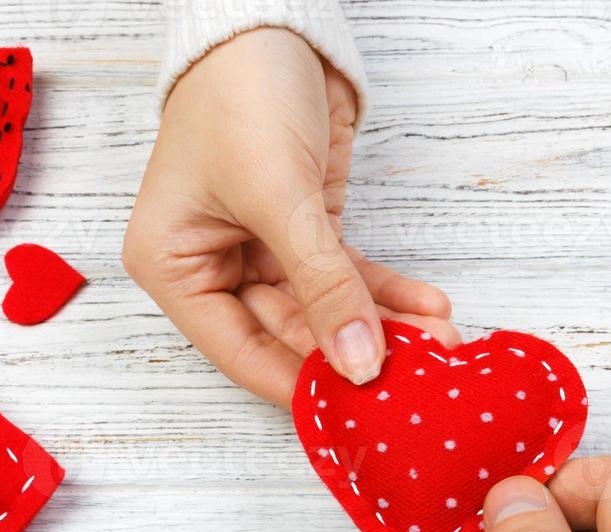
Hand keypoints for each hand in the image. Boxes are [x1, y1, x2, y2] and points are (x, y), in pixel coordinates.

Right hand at [122, 27, 455, 405]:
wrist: (271, 20)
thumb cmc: (239, 94)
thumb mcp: (279, 196)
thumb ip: (322, 285)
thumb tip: (358, 364)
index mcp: (173, 267)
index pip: (239, 350)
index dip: (299, 383)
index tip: (355, 413)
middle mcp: (213, 268)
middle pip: (289, 335)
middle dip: (355, 354)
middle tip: (415, 379)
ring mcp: (260, 252)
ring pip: (326, 311)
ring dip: (381, 328)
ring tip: (437, 344)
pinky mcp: (304, 232)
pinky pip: (347, 278)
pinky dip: (385, 294)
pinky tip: (426, 309)